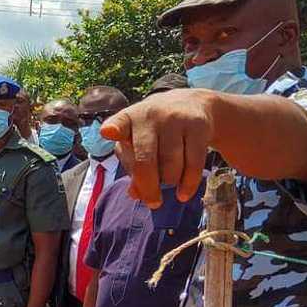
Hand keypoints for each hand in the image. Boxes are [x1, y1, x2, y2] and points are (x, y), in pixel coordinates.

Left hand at [101, 88, 213, 208]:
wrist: (192, 103)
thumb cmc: (155, 131)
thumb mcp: (138, 142)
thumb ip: (132, 167)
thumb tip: (135, 194)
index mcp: (128, 119)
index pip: (118, 123)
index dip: (114, 129)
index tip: (108, 132)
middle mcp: (150, 116)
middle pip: (146, 160)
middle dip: (149, 187)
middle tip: (153, 203)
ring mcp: (175, 119)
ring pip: (171, 166)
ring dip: (170, 182)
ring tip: (169, 183)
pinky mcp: (198, 126)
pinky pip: (193, 164)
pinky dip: (188, 184)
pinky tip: (183, 194)